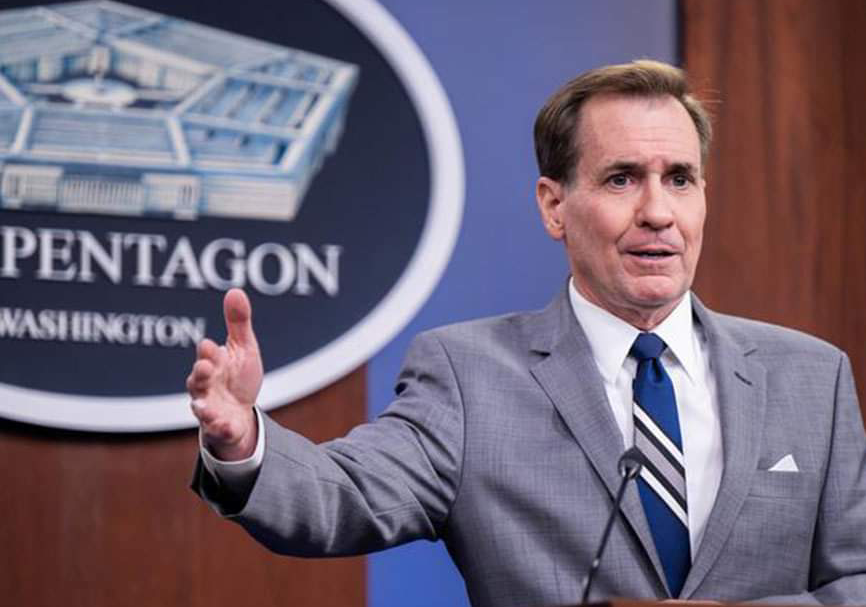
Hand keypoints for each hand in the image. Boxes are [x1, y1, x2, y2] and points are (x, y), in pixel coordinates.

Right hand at [187, 288, 262, 459]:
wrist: (240, 414)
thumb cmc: (238, 377)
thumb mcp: (243, 348)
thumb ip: (237, 323)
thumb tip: (235, 290)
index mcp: (212, 364)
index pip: (206, 356)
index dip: (208, 352)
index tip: (211, 345)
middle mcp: (206, 386)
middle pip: (198, 380)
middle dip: (200, 374)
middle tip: (205, 368)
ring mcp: (210, 408)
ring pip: (201, 407)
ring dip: (202, 406)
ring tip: (203, 407)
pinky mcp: (219, 427)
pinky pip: (218, 429)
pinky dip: (219, 427)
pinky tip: (225, 425)